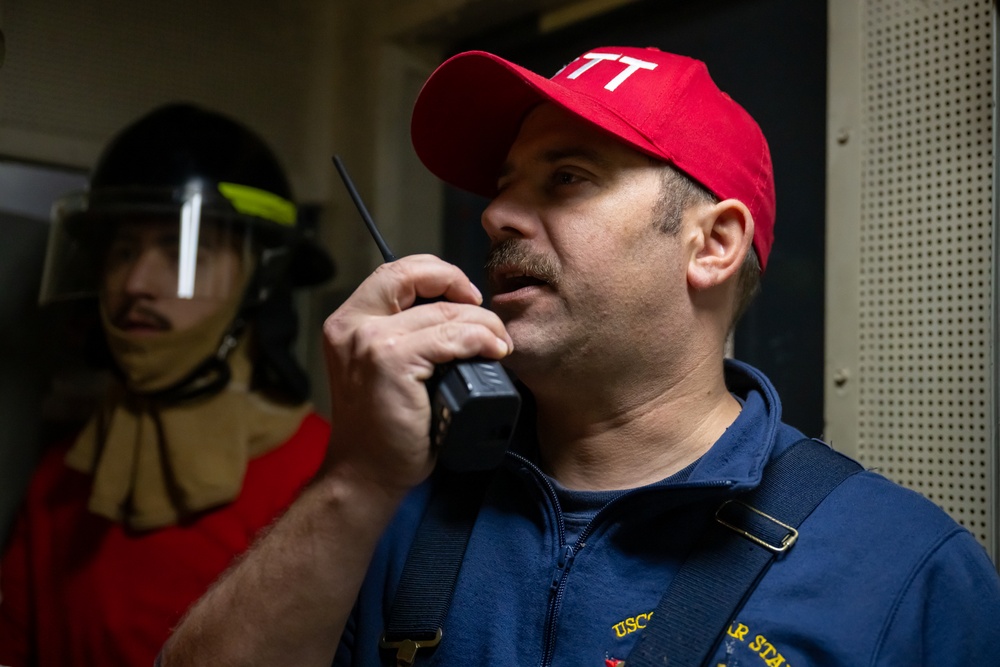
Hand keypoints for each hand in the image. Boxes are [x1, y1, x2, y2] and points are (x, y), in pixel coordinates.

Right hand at [320, 254, 512, 494]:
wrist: (365, 474)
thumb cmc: (383, 428)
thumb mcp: (383, 368)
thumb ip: (404, 334)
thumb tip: (457, 311)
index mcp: (348, 322)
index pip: (396, 272)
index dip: (437, 274)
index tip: (465, 297)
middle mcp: (352, 325)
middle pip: (414, 275)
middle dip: (459, 285)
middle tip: (485, 319)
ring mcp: (370, 342)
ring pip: (444, 311)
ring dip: (483, 324)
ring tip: (498, 345)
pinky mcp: (390, 362)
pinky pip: (451, 337)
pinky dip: (481, 340)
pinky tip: (494, 353)